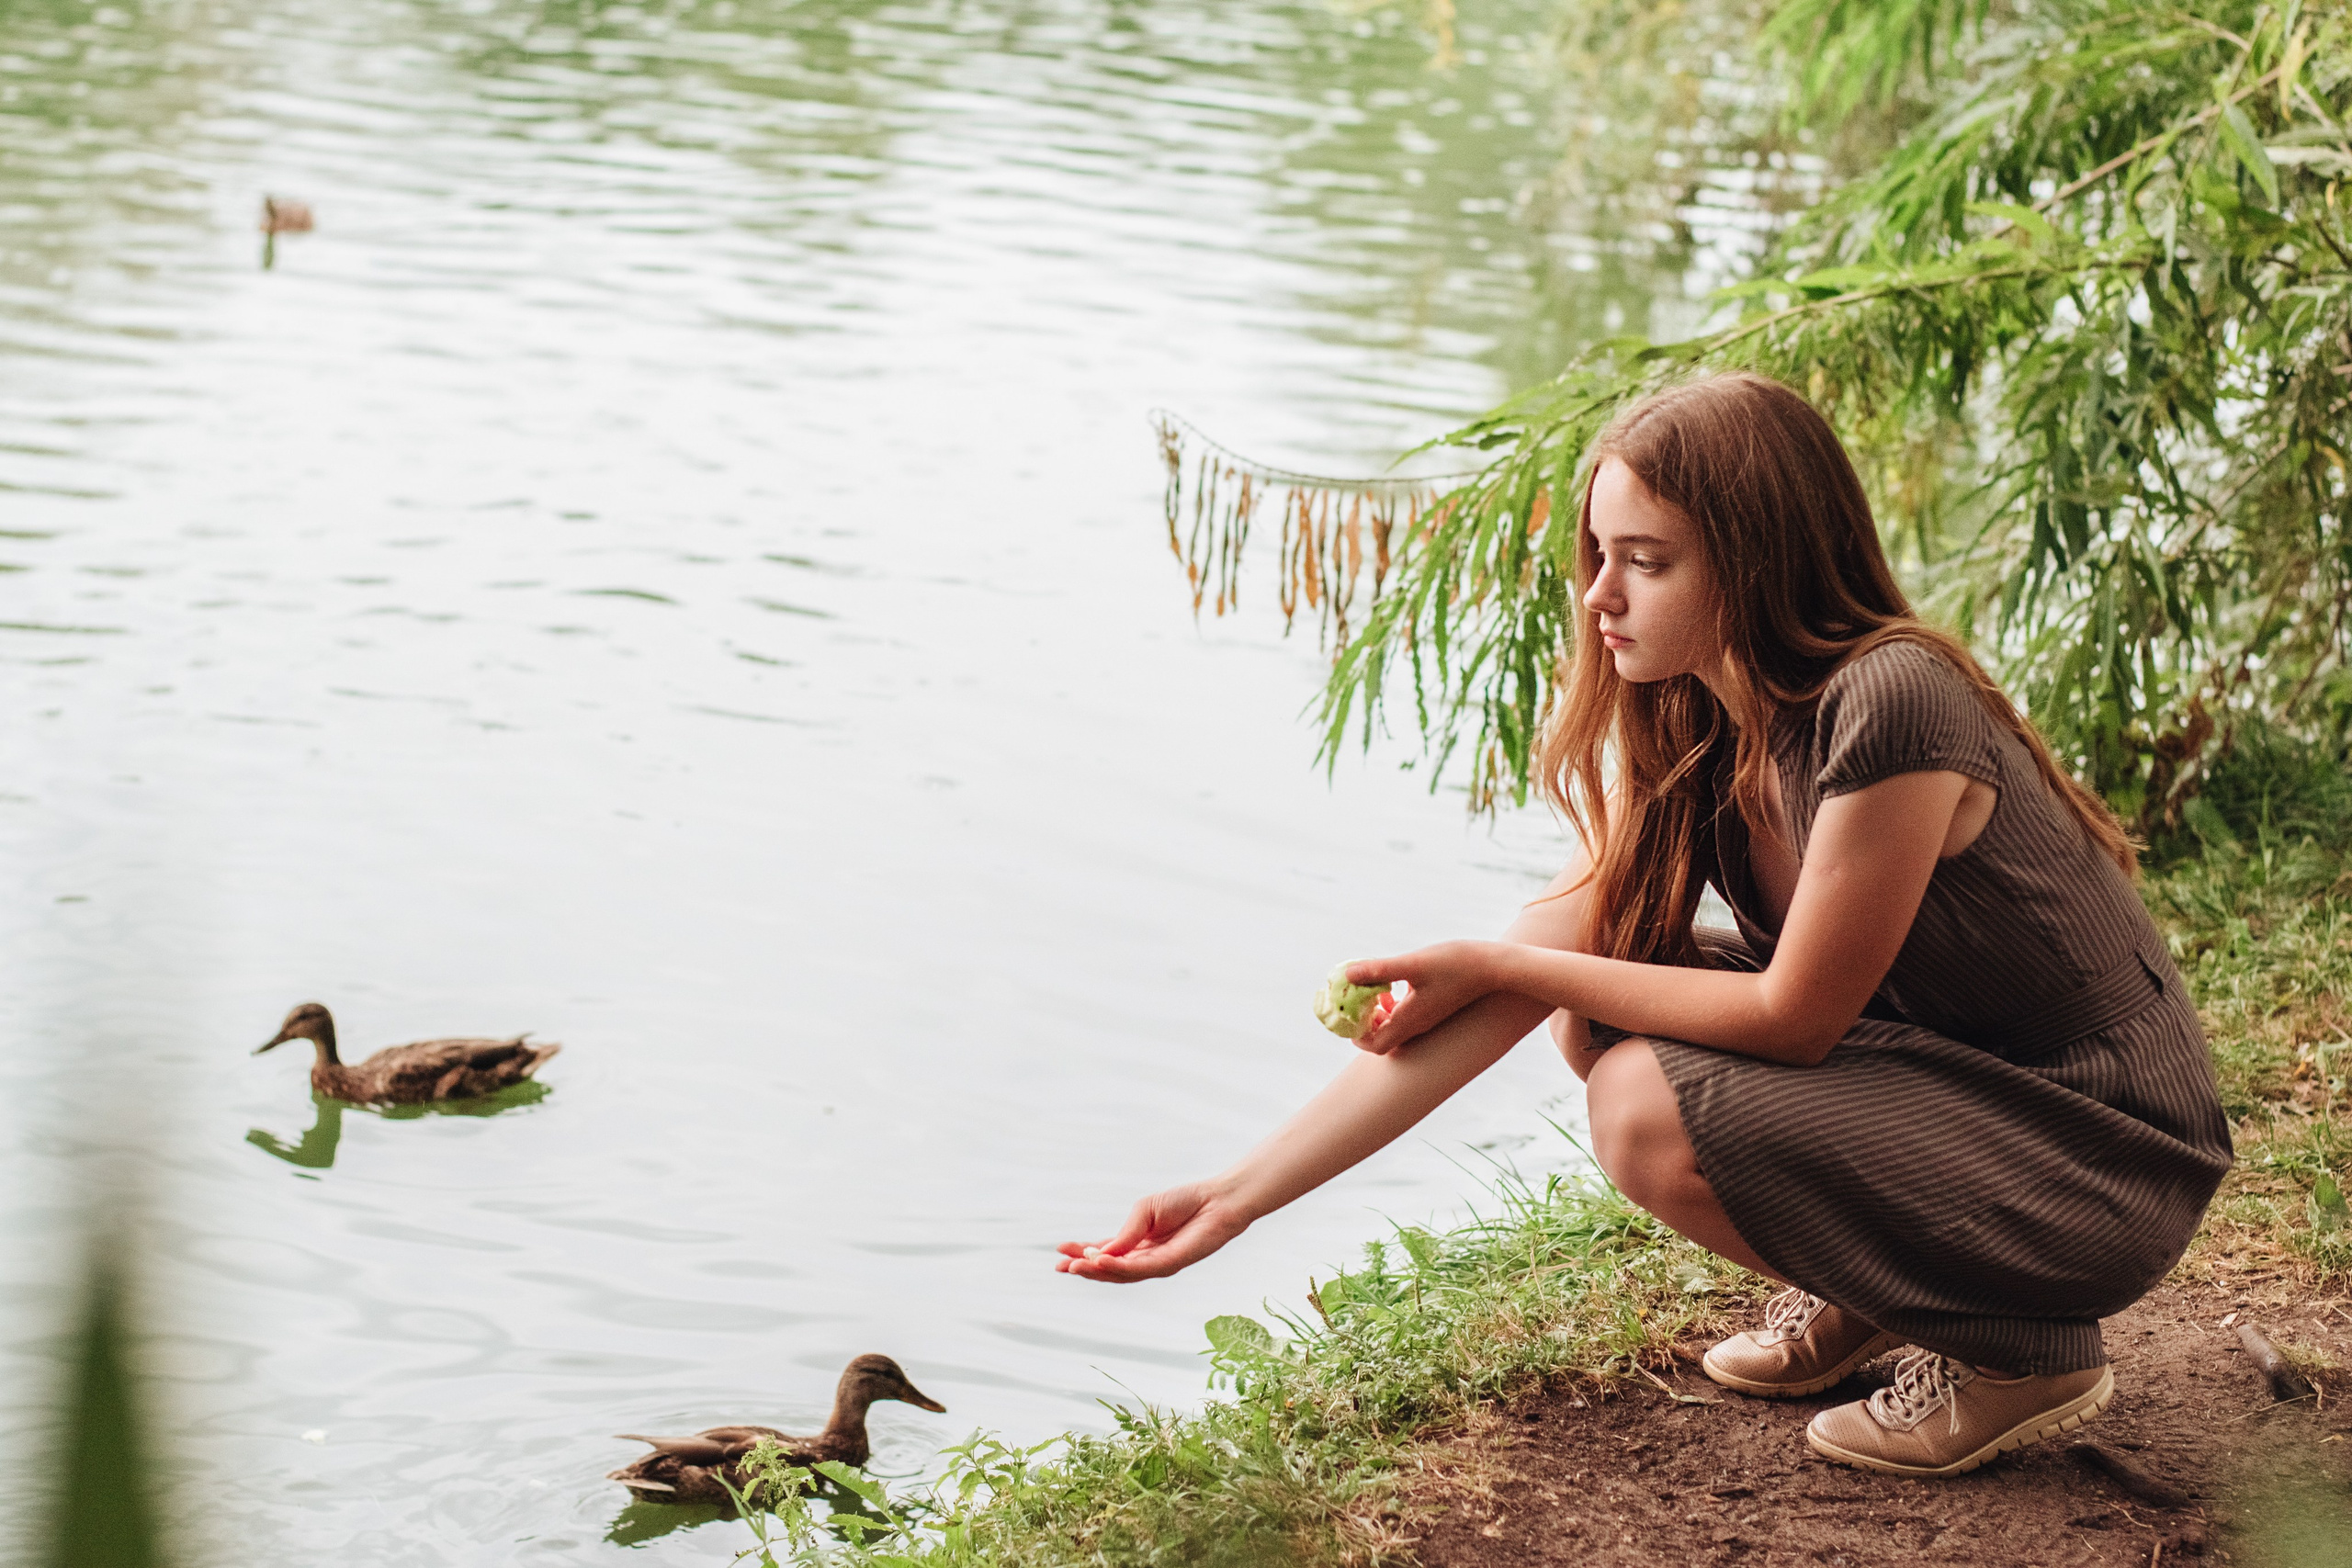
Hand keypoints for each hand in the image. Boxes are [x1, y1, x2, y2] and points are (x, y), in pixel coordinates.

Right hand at [1056, 1181, 1251, 1282]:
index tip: (1059, 1250)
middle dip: (1084, 1268)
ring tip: (1074, 1265)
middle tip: (1061, 1266)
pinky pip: (1140, 1268)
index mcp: (1138, 1244)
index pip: (1106, 1253)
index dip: (1082, 1253)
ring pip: (1122, 1274)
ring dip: (1097, 1271)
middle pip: (1110, 1269)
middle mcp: (1146, 1259)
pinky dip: (1118, 1266)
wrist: (1217, 1200)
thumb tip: (1099, 1252)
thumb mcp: (1144, 1211)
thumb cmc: (1185, 1202)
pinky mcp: (1171, 1264)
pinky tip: (1100, 1260)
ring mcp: (1158, 1264)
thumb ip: (1125, 1233)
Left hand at [1344, 940, 1504, 1055]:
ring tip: (1371, 989)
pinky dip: (1392, 1005)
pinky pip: (1406, 1017)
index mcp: (1409, 1020)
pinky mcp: (1434, 1008)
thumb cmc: (1455, 964)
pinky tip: (1393, 983)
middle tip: (1354, 999)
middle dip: (1363, 1023)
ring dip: (1377, 1013)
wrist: (1495, 966)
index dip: (1355, 1034)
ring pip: (1393, 1028)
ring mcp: (1427, 1018)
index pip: (1374, 1045)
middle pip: (1381, 1039)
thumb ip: (1379, 970)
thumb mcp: (1413, 964)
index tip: (1346, 1011)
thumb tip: (1347, 974)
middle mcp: (1417, 1025)